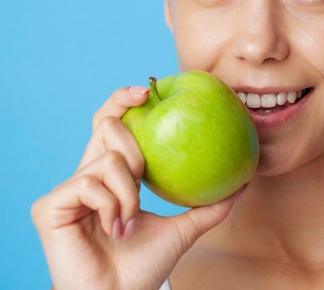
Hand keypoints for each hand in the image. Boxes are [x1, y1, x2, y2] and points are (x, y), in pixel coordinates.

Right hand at [32, 86, 240, 289]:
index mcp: (111, 176)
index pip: (114, 125)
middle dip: (135, 146)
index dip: (124, 101)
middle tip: (144, 172)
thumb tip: (242, 183)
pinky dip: (112, 205)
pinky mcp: (48, 205)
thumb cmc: (144, 267)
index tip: (147, 89)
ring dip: (129, 193)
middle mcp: (87, 175)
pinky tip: (114, 229)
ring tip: (129, 222)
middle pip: (105, 125)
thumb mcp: (185, 229)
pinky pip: (89, 183)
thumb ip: (209, 205)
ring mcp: (66, 190)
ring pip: (107, 160)